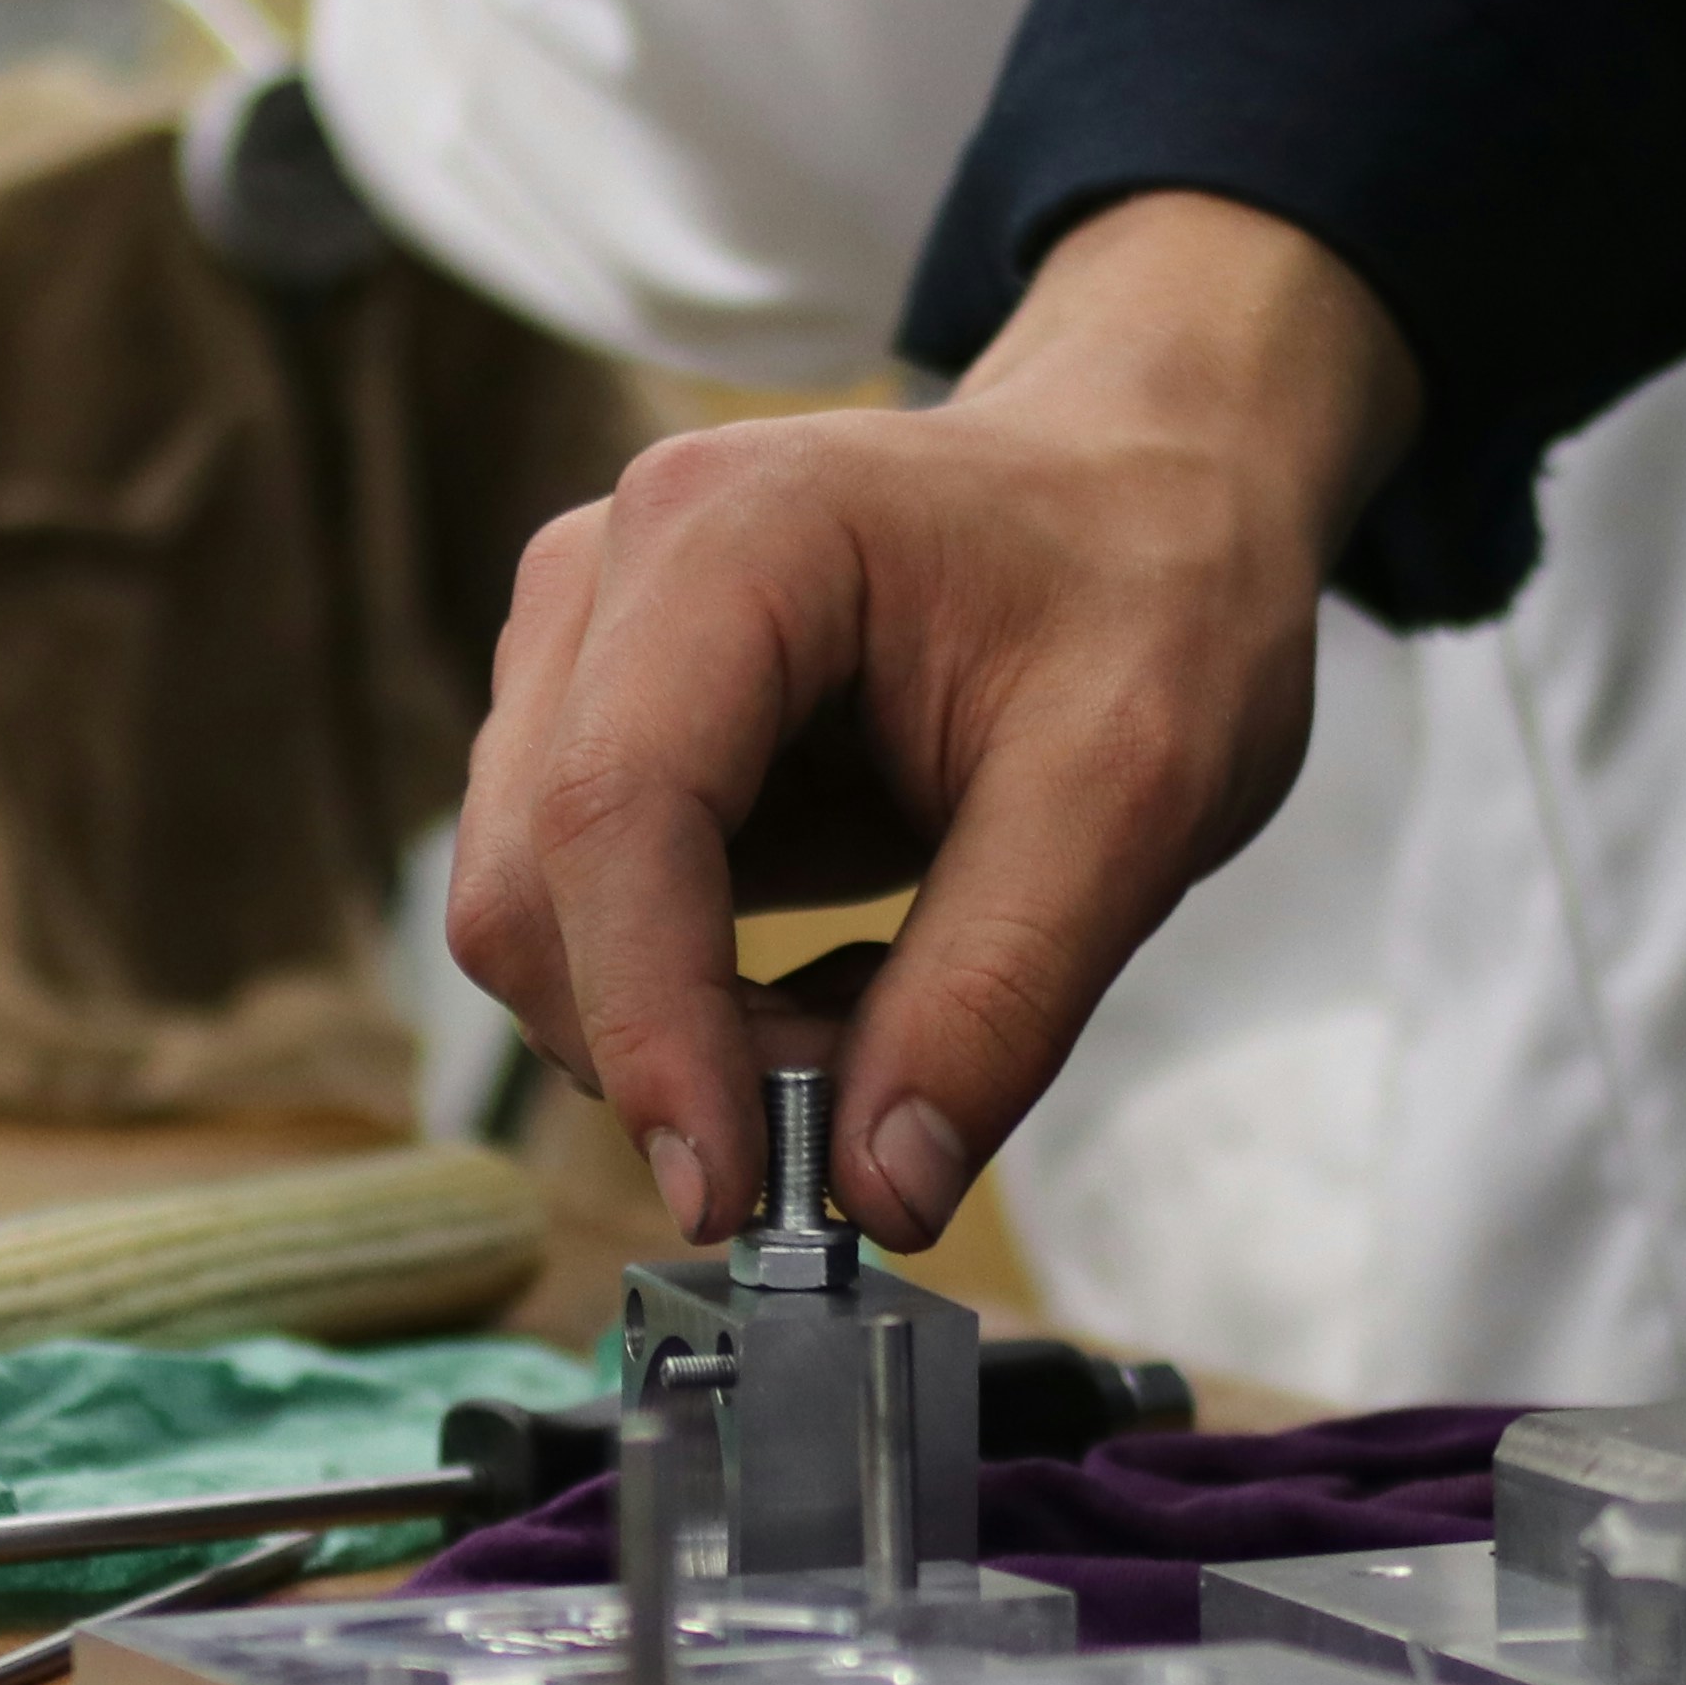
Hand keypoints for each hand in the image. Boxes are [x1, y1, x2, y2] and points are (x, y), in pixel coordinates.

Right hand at [447, 194, 1417, 1247]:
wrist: (1144, 490)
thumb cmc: (1151, 586)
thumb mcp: (1139, 791)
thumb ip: (1001, 993)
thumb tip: (879, 1193)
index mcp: (727, 535)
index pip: (613, 811)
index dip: (651, 1026)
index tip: (734, 1195)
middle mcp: (602, 578)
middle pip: (534, 890)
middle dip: (674, 1052)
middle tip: (873, 1117)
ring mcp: (578, 657)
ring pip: (536, 929)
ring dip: (687, 1040)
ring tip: (888, 1020)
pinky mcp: (595, 737)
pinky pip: (588, 932)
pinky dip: (700, 1011)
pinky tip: (849, 984)